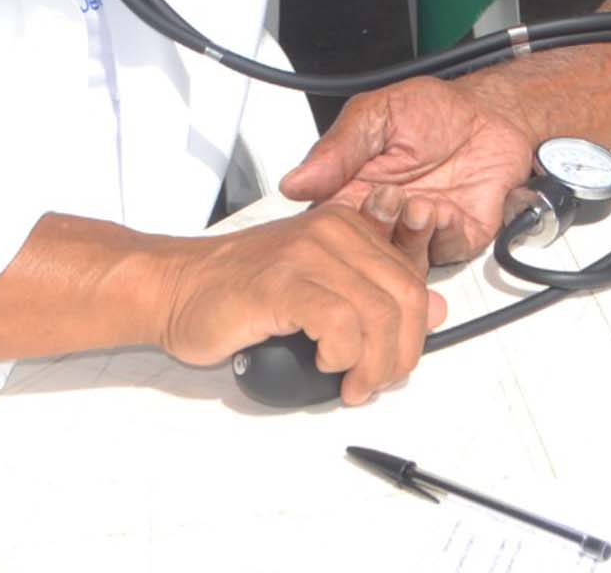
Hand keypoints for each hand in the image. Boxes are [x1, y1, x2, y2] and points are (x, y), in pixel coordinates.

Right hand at [157, 206, 444, 403]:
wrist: (174, 287)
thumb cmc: (239, 291)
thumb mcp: (321, 284)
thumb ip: (375, 293)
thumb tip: (436, 311)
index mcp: (347, 227)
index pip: (412, 280)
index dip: (415, 331)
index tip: (394, 359)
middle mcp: (333, 232)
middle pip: (404, 297)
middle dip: (401, 353)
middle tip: (375, 383)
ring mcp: (307, 254)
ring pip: (378, 313)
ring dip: (373, 364)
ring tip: (352, 384)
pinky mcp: (281, 282)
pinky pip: (340, 322)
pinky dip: (342, 354)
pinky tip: (324, 363)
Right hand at [281, 77, 538, 265]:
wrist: (489, 112)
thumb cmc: (432, 111)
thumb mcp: (376, 114)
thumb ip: (339, 148)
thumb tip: (294, 182)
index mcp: (356, 193)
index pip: (332, 228)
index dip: (337, 227)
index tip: (349, 204)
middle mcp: (387, 220)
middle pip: (367, 253)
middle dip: (377, 232)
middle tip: (387, 200)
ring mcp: (421, 232)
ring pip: (403, 263)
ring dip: (410, 237)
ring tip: (420, 206)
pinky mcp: (457, 237)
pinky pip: (445, 253)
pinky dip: (444, 235)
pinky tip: (446, 210)